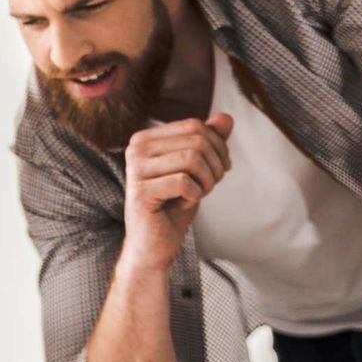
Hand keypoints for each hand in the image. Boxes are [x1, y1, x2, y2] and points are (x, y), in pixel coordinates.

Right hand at [121, 114, 233, 272]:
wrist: (154, 244)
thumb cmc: (174, 205)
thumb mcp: (197, 169)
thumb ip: (209, 142)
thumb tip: (226, 117)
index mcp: (145, 138)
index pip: (194, 125)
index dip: (218, 146)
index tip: (220, 169)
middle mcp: (136, 148)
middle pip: (196, 141)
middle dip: (215, 165)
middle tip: (211, 185)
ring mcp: (135, 170)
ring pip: (192, 159)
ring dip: (207, 181)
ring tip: (199, 194)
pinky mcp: (140, 192)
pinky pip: (184, 182)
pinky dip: (195, 195)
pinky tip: (185, 203)